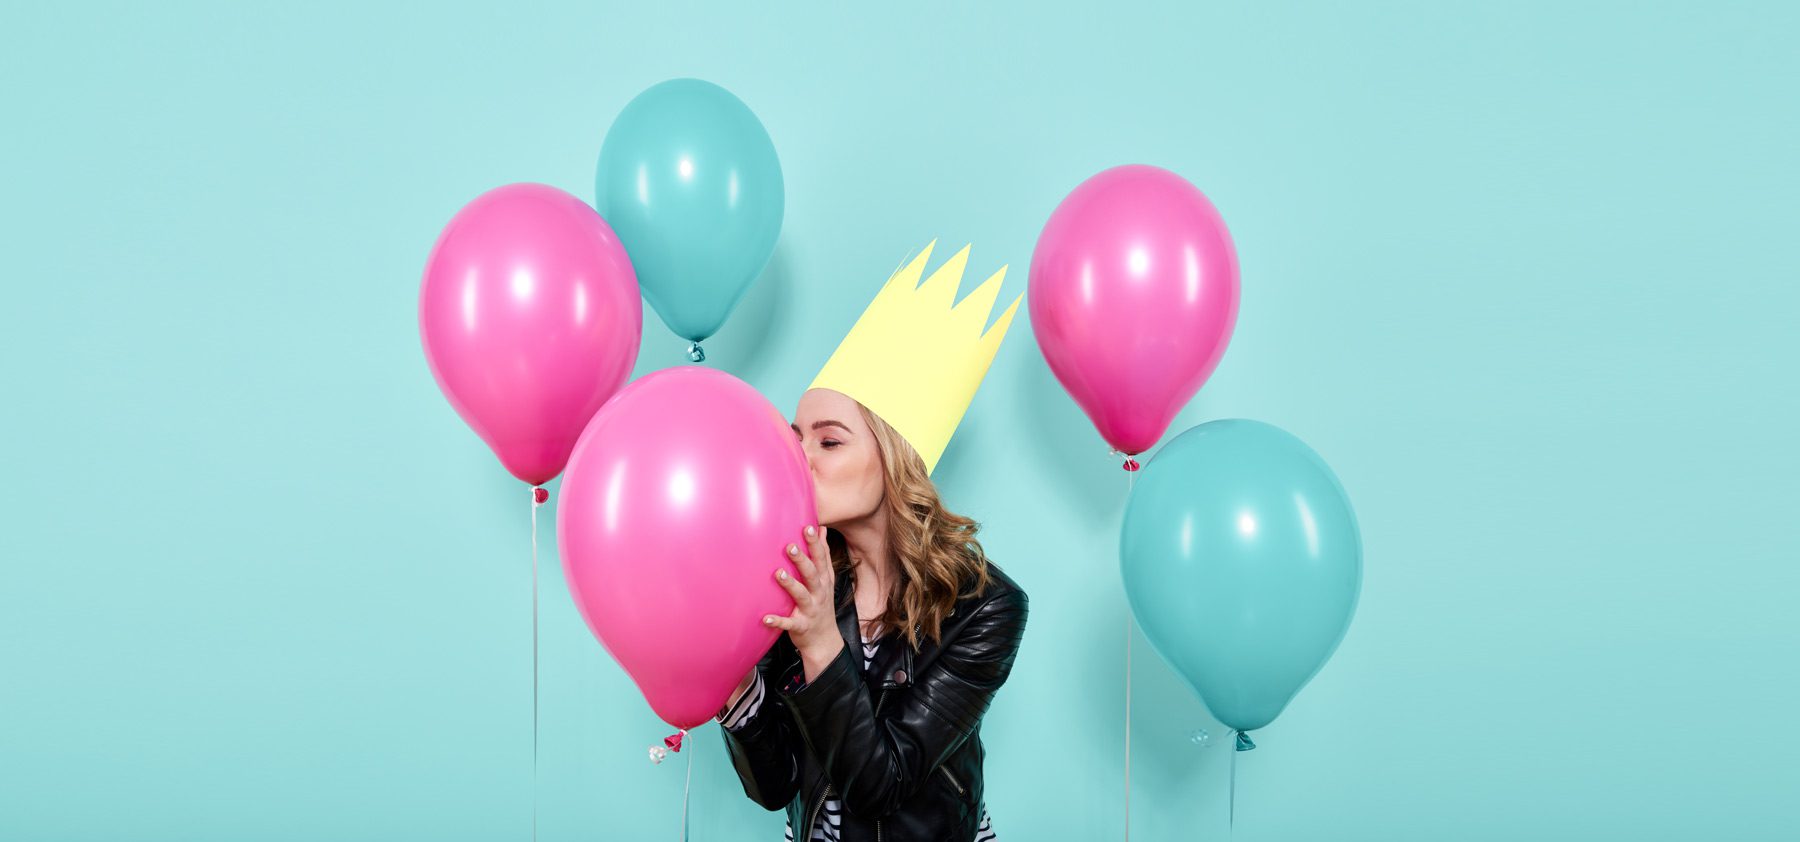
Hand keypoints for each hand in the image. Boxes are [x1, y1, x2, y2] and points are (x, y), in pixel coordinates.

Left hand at [765, 524, 843, 679]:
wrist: (824, 640)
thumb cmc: (822, 604)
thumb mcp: (827, 579)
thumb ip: (824, 555)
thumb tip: (822, 529)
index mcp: (823, 581)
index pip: (821, 559)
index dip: (815, 543)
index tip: (808, 528)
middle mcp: (818, 594)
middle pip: (811, 574)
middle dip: (802, 560)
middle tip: (789, 547)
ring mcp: (810, 610)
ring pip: (801, 596)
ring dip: (790, 585)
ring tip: (778, 574)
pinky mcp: (800, 626)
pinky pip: (789, 624)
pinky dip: (777, 621)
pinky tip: (765, 618)